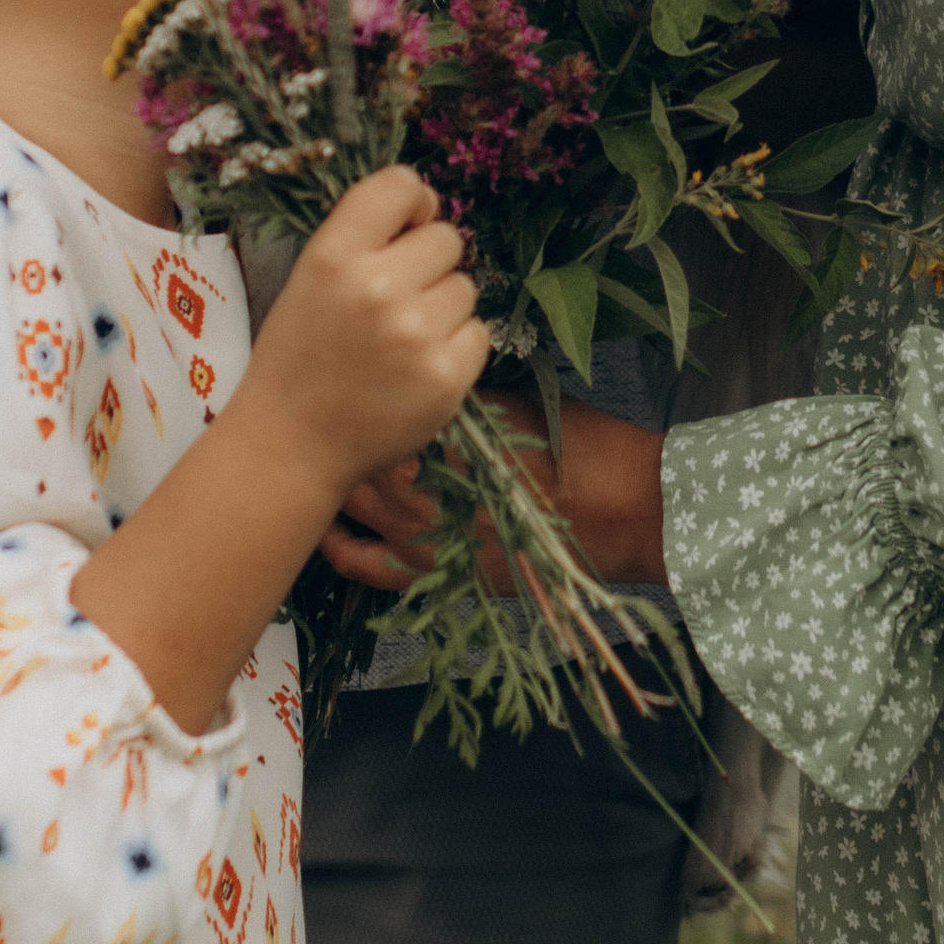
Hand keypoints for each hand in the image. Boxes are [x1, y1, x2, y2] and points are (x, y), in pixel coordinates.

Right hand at [252, 167, 489, 495]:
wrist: (291, 445)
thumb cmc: (300, 357)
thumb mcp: (309, 280)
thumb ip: (363, 240)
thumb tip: (430, 207)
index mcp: (333, 256)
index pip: (400, 185)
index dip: (412, 203)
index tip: (407, 226)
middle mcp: (376, 288)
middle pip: (447, 239)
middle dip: (428, 264)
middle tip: (395, 302)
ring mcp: (415, 335)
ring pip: (465, 288)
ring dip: (442, 310)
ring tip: (399, 343)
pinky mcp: (445, 377)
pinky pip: (477, 335)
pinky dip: (454, 350)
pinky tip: (415, 369)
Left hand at [324, 396, 667, 593]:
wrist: (624, 509)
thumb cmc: (580, 446)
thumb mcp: (509, 401)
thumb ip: (451, 396)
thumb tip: (412, 379)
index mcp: (438, 437)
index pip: (369, 407)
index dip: (354, 389)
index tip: (342, 372)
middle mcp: (420, 489)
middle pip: (353, 455)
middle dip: (336, 434)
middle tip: (323, 413)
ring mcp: (423, 536)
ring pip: (352, 503)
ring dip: (333, 479)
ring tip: (319, 456)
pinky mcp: (438, 572)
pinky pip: (367, 564)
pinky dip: (340, 546)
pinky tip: (328, 528)